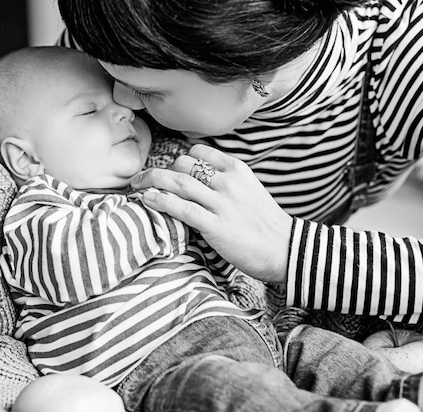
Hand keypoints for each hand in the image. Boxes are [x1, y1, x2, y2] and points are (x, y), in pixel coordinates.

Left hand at [131, 144, 291, 281]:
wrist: (286, 249)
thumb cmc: (265, 224)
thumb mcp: (250, 190)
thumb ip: (227, 181)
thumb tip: (199, 179)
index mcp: (237, 169)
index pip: (199, 152)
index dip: (179, 159)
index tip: (168, 168)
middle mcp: (228, 181)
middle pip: (184, 164)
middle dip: (162, 170)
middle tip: (145, 178)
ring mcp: (222, 203)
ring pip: (178, 182)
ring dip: (152, 180)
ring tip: (137, 184)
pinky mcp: (215, 225)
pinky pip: (181, 207)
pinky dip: (160, 200)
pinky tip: (147, 199)